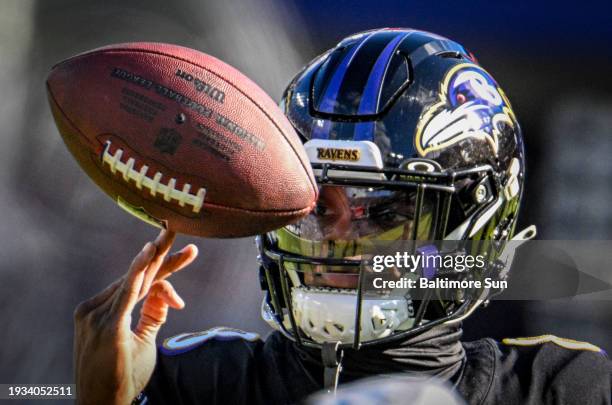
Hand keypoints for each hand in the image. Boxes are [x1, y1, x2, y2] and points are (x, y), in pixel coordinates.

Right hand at [73, 230, 197, 404]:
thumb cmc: (119, 376)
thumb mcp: (141, 341)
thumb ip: (153, 314)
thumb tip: (170, 293)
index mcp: (103, 310)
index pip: (138, 281)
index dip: (162, 265)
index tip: (186, 252)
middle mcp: (96, 307)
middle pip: (138, 276)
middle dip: (163, 255)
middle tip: (178, 229)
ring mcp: (96, 314)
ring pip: (138, 281)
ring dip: (160, 261)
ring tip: (177, 239)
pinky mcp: (105, 324)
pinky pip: (127, 292)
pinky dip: (138, 271)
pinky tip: (149, 254)